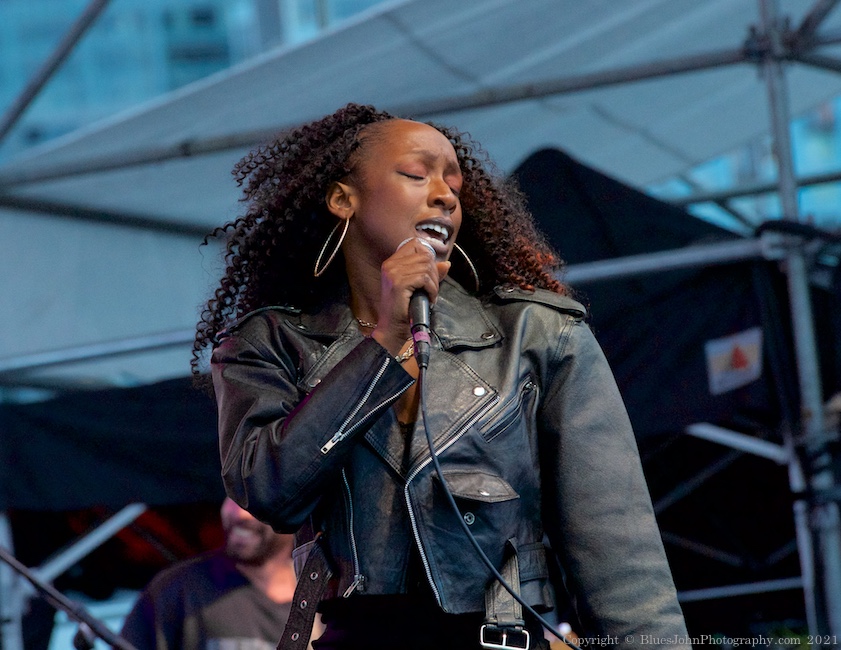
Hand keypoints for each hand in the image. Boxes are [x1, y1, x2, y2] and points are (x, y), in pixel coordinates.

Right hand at [372, 238, 449, 355]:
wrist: (392, 328)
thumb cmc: (404, 308)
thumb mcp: (417, 287)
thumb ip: (430, 273)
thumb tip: (447, 264)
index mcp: (391, 262)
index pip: (415, 244)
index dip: (428, 256)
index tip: (430, 273)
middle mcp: (390, 265)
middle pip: (425, 256)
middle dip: (434, 272)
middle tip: (432, 288)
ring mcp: (393, 273)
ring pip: (426, 267)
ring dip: (434, 283)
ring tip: (430, 295)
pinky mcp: (399, 283)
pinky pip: (424, 279)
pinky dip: (432, 289)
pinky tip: (429, 299)